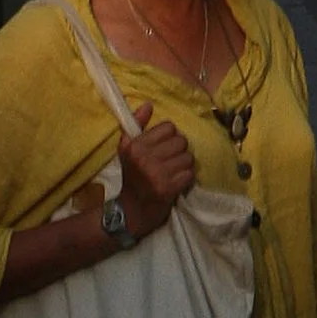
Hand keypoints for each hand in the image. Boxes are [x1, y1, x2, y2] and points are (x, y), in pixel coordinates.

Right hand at [115, 107, 196, 242]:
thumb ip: (137, 125)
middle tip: (173, 161)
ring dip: (185, 165)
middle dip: (180, 151)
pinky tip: (178, 182)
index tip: (165, 147)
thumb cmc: (131, 177)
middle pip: (181, 141)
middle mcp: (145, 157)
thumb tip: (148, 104)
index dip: (170, 137)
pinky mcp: (167, 189)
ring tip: (176, 171)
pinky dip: (187, 178)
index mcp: (136, 145)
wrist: (130, 212)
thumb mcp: (127, 150)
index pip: (169, 127)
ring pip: (188, 157)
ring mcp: (157, 174)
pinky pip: (189, 174)